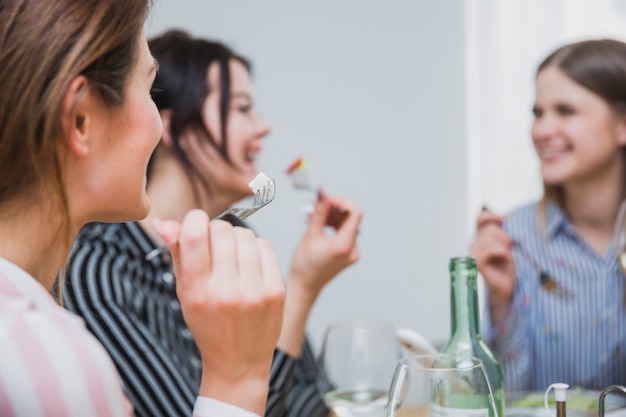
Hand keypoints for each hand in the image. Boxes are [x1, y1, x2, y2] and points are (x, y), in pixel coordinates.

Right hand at [158, 210, 284, 414]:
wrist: (239, 363)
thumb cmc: (209, 325)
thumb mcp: (185, 294)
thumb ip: (177, 255)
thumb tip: (167, 221)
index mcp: (197, 292)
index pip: (195, 236)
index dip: (194, 219)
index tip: (196, 224)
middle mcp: (226, 291)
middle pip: (222, 230)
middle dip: (216, 231)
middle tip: (215, 246)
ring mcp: (254, 291)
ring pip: (246, 235)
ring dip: (237, 238)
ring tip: (233, 255)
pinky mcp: (275, 290)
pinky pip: (265, 246)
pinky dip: (255, 248)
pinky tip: (249, 263)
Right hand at [276, 193, 361, 357]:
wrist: (304, 286)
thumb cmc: (304, 265)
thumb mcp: (310, 234)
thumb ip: (319, 211)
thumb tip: (323, 193)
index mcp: (345, 245)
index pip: (355, 214)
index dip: (342, 202)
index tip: (328, 199)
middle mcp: (353, 250)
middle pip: (350, 219)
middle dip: (334, 209)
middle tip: (317, 204)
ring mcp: (353, 253)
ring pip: (347, 225)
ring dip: (332, 217)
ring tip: (313, 214)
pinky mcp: (349, 254)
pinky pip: (345, 234)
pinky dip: (334, 226)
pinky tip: (320, 224)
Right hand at [468, 208, 514, 325]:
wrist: (508, 287)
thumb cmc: (508, 267)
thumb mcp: (506, 245)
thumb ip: (502, 232)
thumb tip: (505, 219)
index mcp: (480, 238)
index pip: (480, 219)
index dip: (491, 216)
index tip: (505, 220)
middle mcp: (474, 245)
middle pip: (489, 229)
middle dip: (504, 237)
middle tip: (510, 249)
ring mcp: (473, 255)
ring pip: (489, 238)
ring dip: (504, 246)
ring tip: (507, 256)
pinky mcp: (477, 264)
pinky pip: (489, 250)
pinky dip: (501, 252)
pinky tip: (505, 259)